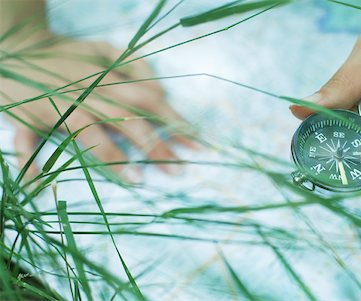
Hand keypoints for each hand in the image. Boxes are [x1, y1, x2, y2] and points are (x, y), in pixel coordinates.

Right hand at [1, 37, 195, 177]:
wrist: (19, 47)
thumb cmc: (70, 53)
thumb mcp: (107, 49)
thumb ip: (137, 66)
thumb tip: (162, 92)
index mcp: (108, 77)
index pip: (149, 100)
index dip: (174, 122)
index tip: (197, 144)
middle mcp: (88, 93)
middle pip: (127, 119)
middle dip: (155, 145)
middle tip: (178, 169)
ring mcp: (59, 106)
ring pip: (88, 132)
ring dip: (111, 155)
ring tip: (137, 179)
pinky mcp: (30, 116)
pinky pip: (27, 140)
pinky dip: (29, 160)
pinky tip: (36, 182)